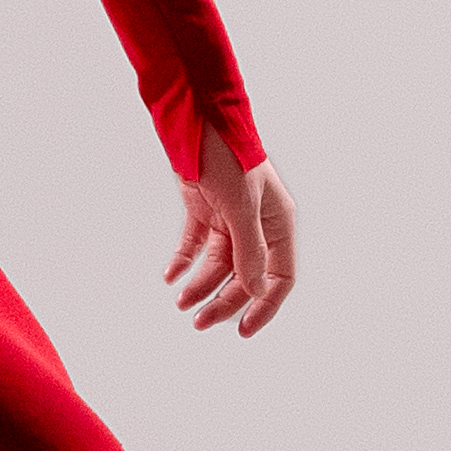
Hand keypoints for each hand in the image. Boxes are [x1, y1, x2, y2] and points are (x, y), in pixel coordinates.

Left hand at [166, 138, 295, 340]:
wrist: (196, 121)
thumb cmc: (228, 157)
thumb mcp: (241, 207)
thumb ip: (249, 250)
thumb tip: (256, 290)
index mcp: (277, 223)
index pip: (279, 276)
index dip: (264, 305)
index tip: (244, 329)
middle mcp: (257, 224)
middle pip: (245, 275)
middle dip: (223, 300)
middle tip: (199, 322)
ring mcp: (230, 217)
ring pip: (218, 263)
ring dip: (200, 284)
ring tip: (181, 302)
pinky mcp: (204, 209)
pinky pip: (196, 244)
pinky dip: (184, 261)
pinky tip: (170, 276)